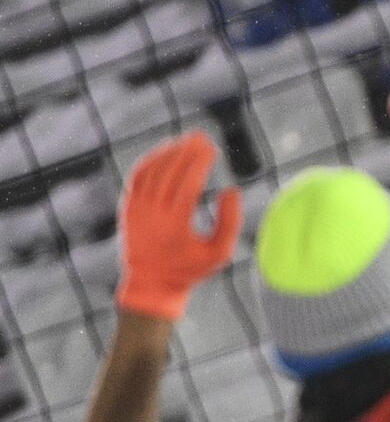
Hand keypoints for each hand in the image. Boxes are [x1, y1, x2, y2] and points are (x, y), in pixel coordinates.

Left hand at [116, 131, 241, 319]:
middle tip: (202, 137)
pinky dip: (152, 161)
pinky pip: (139, 176)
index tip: (212, 148)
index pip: (187, 183)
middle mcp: (152, 214)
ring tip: (187, 142)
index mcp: (175, 225)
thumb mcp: (219, 253)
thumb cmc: (190, 270)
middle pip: (170, 172)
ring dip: (170, 152)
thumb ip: (230, 222)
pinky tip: (166, 153)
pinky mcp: (127, 207)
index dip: (199, 162)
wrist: (151, 284)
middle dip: (187, 151)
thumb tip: (231, 189)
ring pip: (152, 170)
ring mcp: (136, 209)